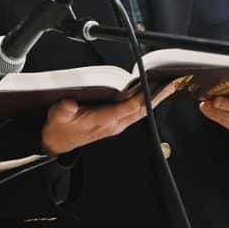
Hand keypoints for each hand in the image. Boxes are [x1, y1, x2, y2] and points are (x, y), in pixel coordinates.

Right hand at [40, 79, 181, 155]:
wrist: (57, 142)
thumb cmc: (60, 128)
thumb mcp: (58, 116)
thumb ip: (64, 109)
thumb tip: (70, 102)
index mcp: (103, 121)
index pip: (130, 107)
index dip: (144, 96)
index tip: (155, 86)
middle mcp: (114, 124)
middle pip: (141, 110)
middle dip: (157, 97)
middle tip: (171, 84)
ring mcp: (116, 125)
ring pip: (141, 112)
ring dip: (154, 100)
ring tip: (167, 87)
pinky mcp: (115, 123)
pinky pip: (135, 113)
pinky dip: (145, 103)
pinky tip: (150, 96)